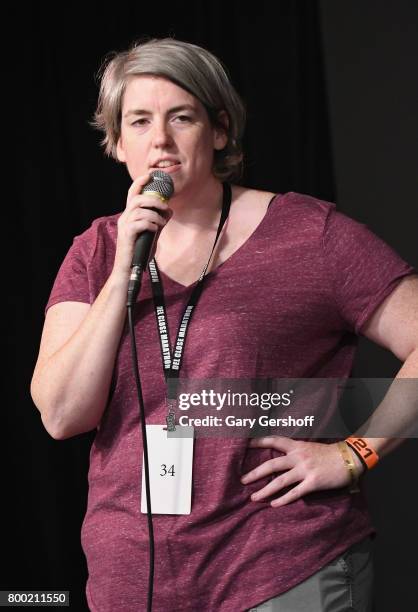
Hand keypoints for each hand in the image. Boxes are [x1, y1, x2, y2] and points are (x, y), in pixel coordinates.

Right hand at [113, 172, 171, 275]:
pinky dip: (150, 224)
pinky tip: (155, 230)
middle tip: (164, 206)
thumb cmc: (139, 252)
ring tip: (162, 222)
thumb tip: (169, 210)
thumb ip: (159, 221)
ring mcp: (124, 227)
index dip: (139, 182)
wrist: (129, 269)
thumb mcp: (152, 233)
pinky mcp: (126, 236)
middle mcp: (124, 218)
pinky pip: (139, 223)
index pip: (132, 193)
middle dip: (153, 200)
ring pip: (139, 210)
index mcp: (129, 215)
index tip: (150, 176)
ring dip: (154, 214)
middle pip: (137, 199)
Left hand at [240, 436, 364, 506]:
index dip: (259, 442)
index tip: (245, 444)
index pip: (274, 441)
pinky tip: (274, 505)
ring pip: (280, 481)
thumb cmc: (329, 453)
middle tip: (242, 480)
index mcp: (296, 446)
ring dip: (265, 490)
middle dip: (255, 473)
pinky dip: (283, 499)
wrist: (349, 458)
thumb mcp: (309, 447)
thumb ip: (296, 451)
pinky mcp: (313, 482)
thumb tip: (281, 457)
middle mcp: (298, 457)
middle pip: (271, 464)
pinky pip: (295, 493)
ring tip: (254, 497)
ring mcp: (305, 470)